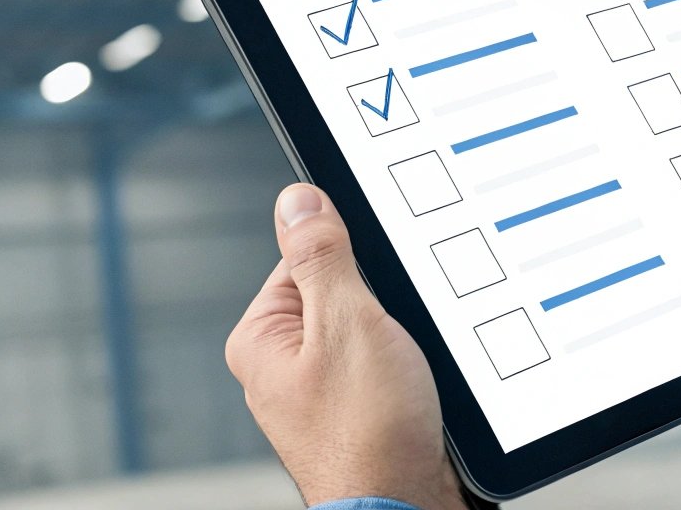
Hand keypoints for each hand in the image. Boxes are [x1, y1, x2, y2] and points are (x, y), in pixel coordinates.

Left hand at [226, 184, 467, 509]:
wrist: (403, 505)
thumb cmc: (368, 433)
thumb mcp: (347, 321)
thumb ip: (322, 256)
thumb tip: (297, 201)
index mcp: (262, 338)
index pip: (308, 256)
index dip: (354, 262)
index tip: (376, 282)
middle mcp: (285, 364)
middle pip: (344, 290)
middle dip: (382, 302)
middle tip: (393, 333)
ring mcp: (322, 390)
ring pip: (373, 328)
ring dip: (401, 336)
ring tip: (405, 368)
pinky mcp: (359, 409)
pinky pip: (387, 362)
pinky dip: (410, 365)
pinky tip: (418, 384)